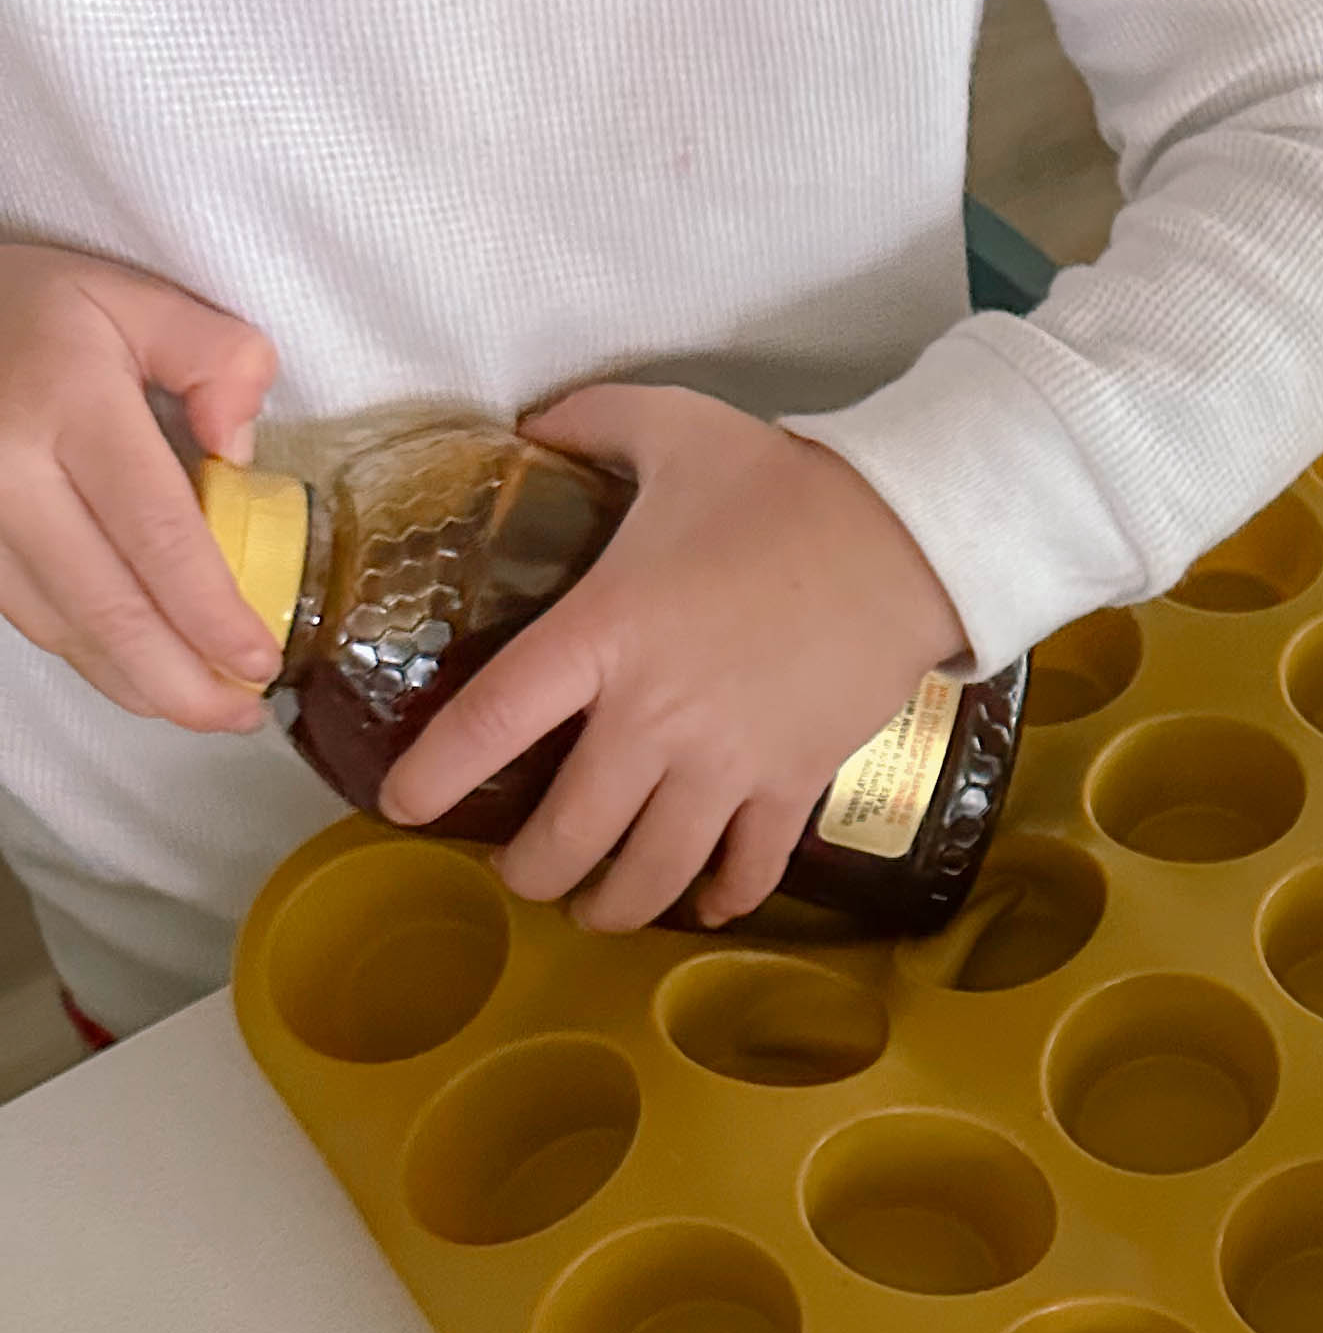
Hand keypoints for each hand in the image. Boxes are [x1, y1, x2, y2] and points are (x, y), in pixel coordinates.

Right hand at [0, 243, 281, 728]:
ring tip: (208, 708)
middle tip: (241, 715)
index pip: (156, 531)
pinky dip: (92, 657)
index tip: (262, 660)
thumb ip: (214, 354)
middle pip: (105, 604)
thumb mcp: (132, 297)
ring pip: (61, 627)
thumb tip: (239, 446)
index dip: (210, 611)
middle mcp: (9, 471)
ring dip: (138, 683)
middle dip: (180, 680)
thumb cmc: (36, 310)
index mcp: (69, 402)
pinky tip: (142, 674)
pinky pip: (29, 618)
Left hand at [378, 385, 961, 930]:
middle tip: (518, 871)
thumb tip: (528, 424)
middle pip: (568, 833)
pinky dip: (723, 897)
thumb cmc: (783, 485)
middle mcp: (654, 716)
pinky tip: (706, 905)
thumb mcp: (673, 427)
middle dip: (530, 871)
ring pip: (652, 872)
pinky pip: (749, 867)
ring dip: (613, 906)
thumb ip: (587, 422)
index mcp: (603, 633)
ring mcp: (726, 762)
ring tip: (594, 911)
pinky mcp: (792, 782)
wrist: (909, 536)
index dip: (433, 776)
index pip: (491, 723)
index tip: (403, 806)